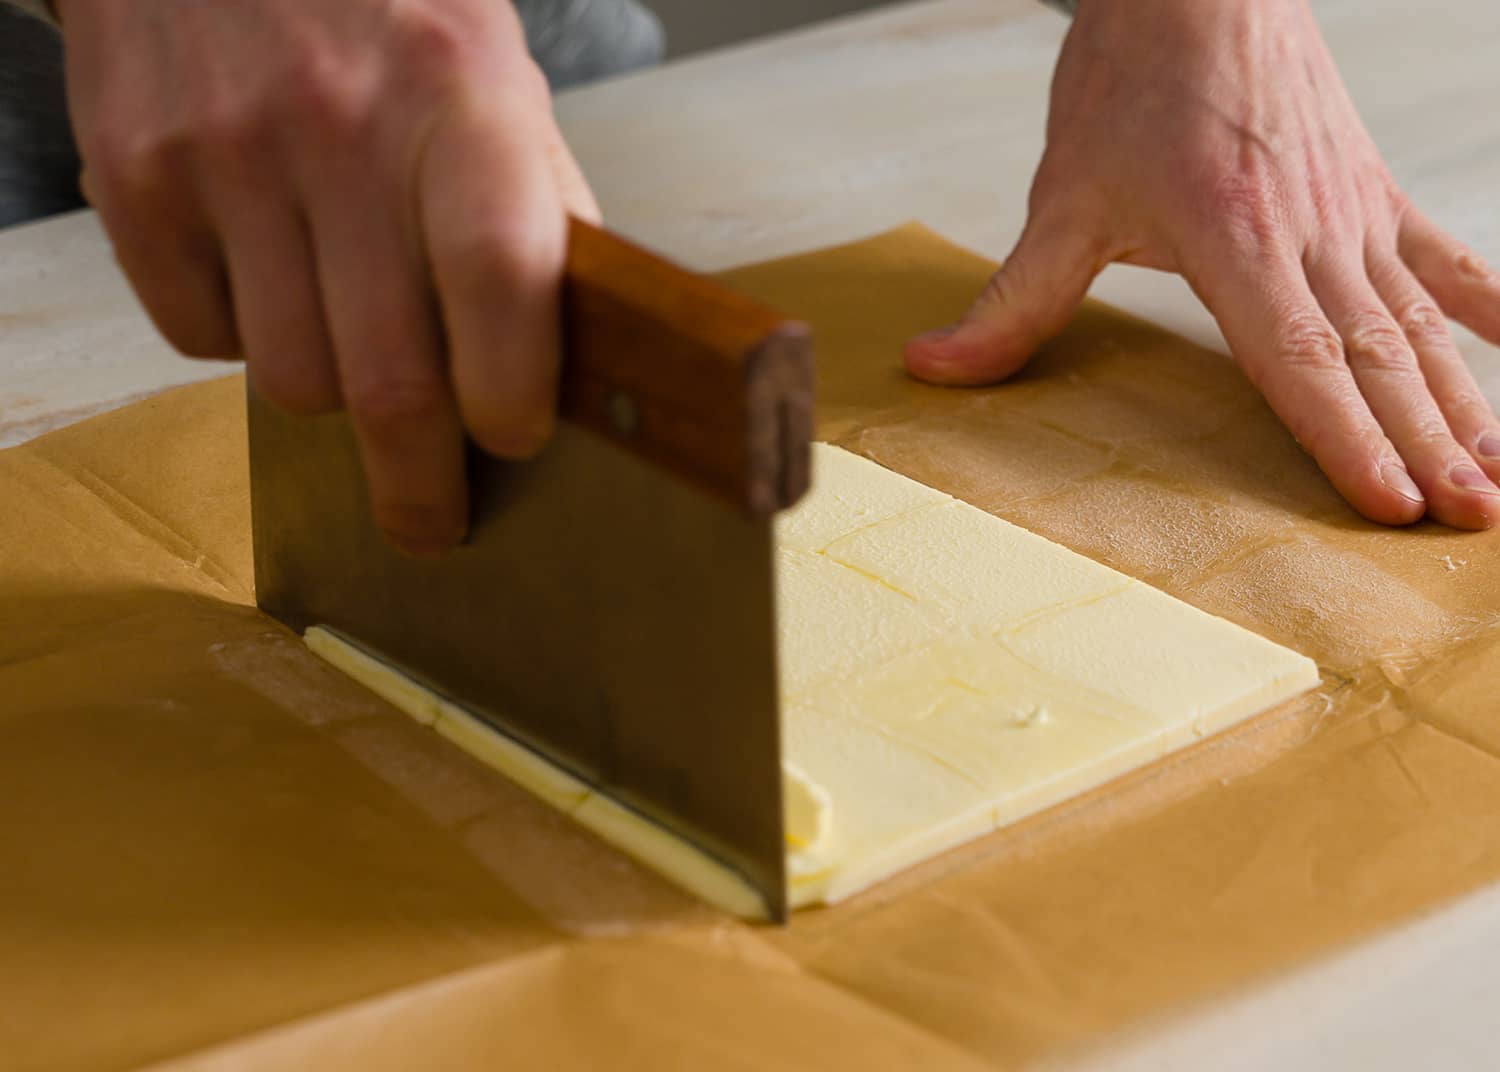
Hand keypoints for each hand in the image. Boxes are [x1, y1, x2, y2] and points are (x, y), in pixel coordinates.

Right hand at [61, 0, 598, 553]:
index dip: (512, 386)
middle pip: (388, 379)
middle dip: (419, 484)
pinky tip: (265, 271)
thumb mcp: (491, 77)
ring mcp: (222, 152)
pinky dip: (242, 338)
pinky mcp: (133, 178)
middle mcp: (335, 122)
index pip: (499, 275)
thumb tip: (579, 357)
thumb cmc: (384, 13)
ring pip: (292, 383)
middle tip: (431, 524)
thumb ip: (536, 206)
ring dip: (332, 392)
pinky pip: (200, 341)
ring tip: (346, 328)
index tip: (516, 440)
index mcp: (459, 93)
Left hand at [906, 0, 1499, 528]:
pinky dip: (1489, 310)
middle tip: (1465, 520)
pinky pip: (1447, 259)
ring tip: (1495, 480)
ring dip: (1464, 402)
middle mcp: (1310, 232)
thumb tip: (932, 368)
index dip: (1341, 433)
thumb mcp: (1061, 197)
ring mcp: (1351, 213)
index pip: (1295, 356)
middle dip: (1422, 445)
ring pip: (1421, 322)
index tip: (1386, 501)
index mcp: (1232, 238)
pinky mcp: (1372, 190)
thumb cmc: (1131, 81)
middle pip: (1376, 355)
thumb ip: (1011, 300)